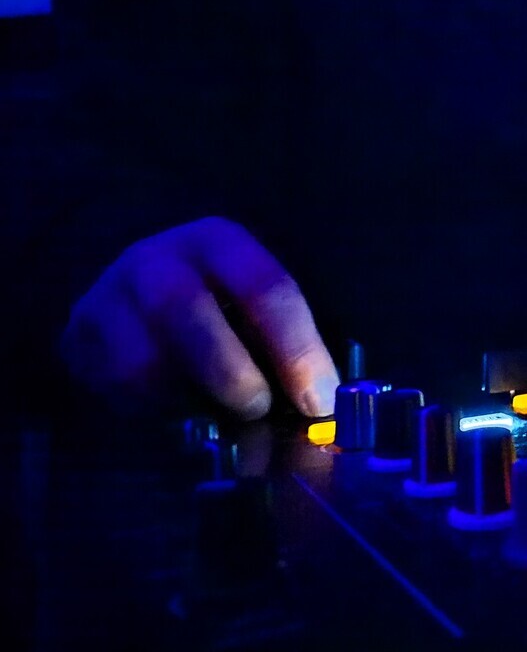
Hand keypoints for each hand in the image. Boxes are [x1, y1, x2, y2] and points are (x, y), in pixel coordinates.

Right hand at [61, 217, 338, 420]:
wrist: (139, 305)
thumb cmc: (221, 312)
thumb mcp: (256, 314)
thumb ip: (284, 349)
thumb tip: (321, 405)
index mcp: (220, 242)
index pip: (265, 287)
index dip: (297, 350)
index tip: (318, 400)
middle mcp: (158, 257)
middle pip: (186, 309)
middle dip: (230, 373)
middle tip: (258, 410)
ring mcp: (109, 293)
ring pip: (143, 358)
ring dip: (186, 398)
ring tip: (212, 407)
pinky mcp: (78, 333)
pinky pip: (113, 385)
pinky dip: (150, 408)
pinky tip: (171, 403)